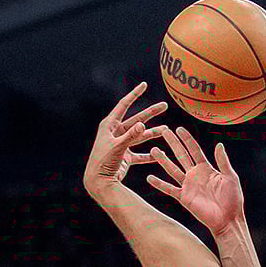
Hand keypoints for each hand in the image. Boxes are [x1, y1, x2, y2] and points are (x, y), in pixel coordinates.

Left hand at [84, 81, 167, 197]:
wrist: (98, 181)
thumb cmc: (103, 162)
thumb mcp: (118, 147)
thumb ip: (131, 136)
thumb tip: (143, 124)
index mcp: (110, 125)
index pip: (124, 105)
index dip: (135, 94)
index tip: (144, 84)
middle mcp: (115, 133)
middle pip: (136, 119)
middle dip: (150, 113)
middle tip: (164, 106)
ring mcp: (121, 144)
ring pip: (140, 136)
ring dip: (153, 133)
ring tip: (167, 130)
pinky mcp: (125, 156)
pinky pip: (140, 154)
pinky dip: (149, 155)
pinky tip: (159, 154)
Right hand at [146, 127, 243, 235]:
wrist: (227, 220)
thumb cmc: (233, 199)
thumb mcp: (230, 177)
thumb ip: (223, 161)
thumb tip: (219, 144)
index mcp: (207, 168)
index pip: (194, 150)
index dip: (187, 139)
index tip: (179, 128)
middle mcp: (195, 175)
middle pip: (181, 156)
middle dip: (172, 143)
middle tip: (163, 131)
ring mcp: (188, 186)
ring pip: (172, 169)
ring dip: (163, 160)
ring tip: (153, 149)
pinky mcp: (184, 198)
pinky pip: (169, 189)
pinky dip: (159, 184)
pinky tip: (149, 177)